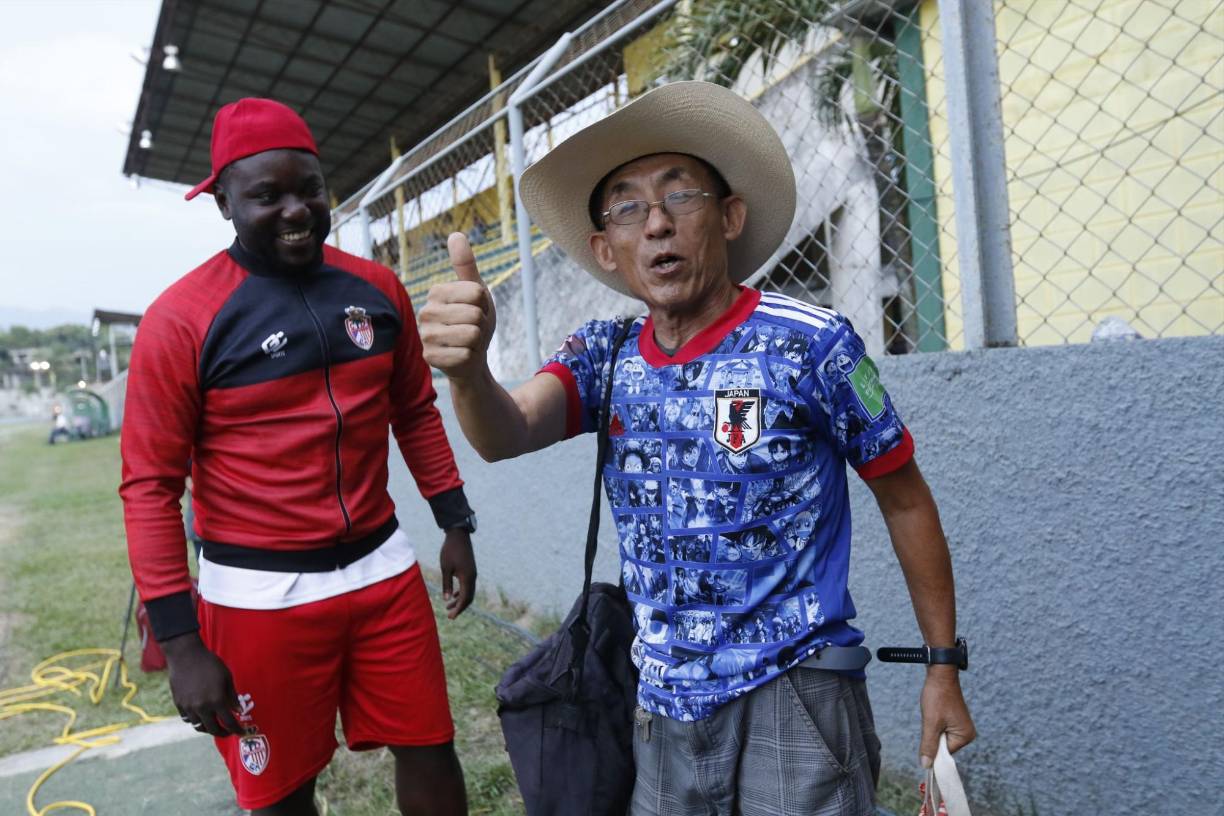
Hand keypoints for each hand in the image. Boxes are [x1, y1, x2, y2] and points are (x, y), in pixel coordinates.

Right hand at [161, 632, 242, 736]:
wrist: (186, 656)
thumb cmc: (210, 664)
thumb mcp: (227, 677)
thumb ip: (232, 696)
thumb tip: (238, 711)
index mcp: (217, 700)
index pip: (229, 722)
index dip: (237, 729)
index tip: (241, 732)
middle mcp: (202, 707)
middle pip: (213, 729)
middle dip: (223, 733)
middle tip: (229, 731)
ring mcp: (189, 707)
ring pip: (199, 726)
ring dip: (209, 728)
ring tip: (215, 724)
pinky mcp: (179, 704)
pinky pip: (188, 719)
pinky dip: (196, 721)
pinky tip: (202, 716)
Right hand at [419, 233, 495, 380]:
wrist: (470, 357)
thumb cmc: (473, 321)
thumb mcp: (476, 291)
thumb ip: (466, 265)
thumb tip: (456, 234)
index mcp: (436, 292)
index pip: (477, 293)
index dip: (483, 304)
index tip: (474, 310)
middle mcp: (426, 312)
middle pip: (474, 315)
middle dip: (481, 324)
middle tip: (472, 328)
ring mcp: (426, 336)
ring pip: (472, 334)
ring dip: (477, 341)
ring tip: (467, 341)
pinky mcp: (430, 358)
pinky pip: (465, 354)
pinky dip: (471, 356)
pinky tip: (462, 356)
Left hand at [438, 528, 476, 618]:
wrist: (458, 536)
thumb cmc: (450, 551)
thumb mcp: (445, 568)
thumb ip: (446, 584)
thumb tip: (446, 599)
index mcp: (467, 578)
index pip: (465, 599)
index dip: (458, 609)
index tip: (450, 617)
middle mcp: (473, 577)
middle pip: (469, 598)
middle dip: (460, 607)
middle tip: (450, 615)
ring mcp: (472, 573)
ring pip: (468, 592)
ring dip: (460, 600)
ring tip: (448, 607)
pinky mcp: (470, 570)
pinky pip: (468, 585)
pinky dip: (461, 592)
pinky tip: (453, 595)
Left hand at [919, 665, 975, 766]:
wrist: (940, 673)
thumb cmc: (937, 696)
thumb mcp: (930, 723)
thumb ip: (929, 745)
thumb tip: (926, 765)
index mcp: (965, 736)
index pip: (945, 753)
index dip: (933, 746)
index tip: (928, 731)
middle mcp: (967, 733)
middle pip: (942, 745)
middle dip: (932, 735)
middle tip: (931, 718)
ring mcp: (961, 726)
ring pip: (940, 737)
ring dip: (932, 728)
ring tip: (934, 713)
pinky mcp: (955, 720)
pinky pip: (941, 729)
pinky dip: (934, 723)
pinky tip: (935, 711)